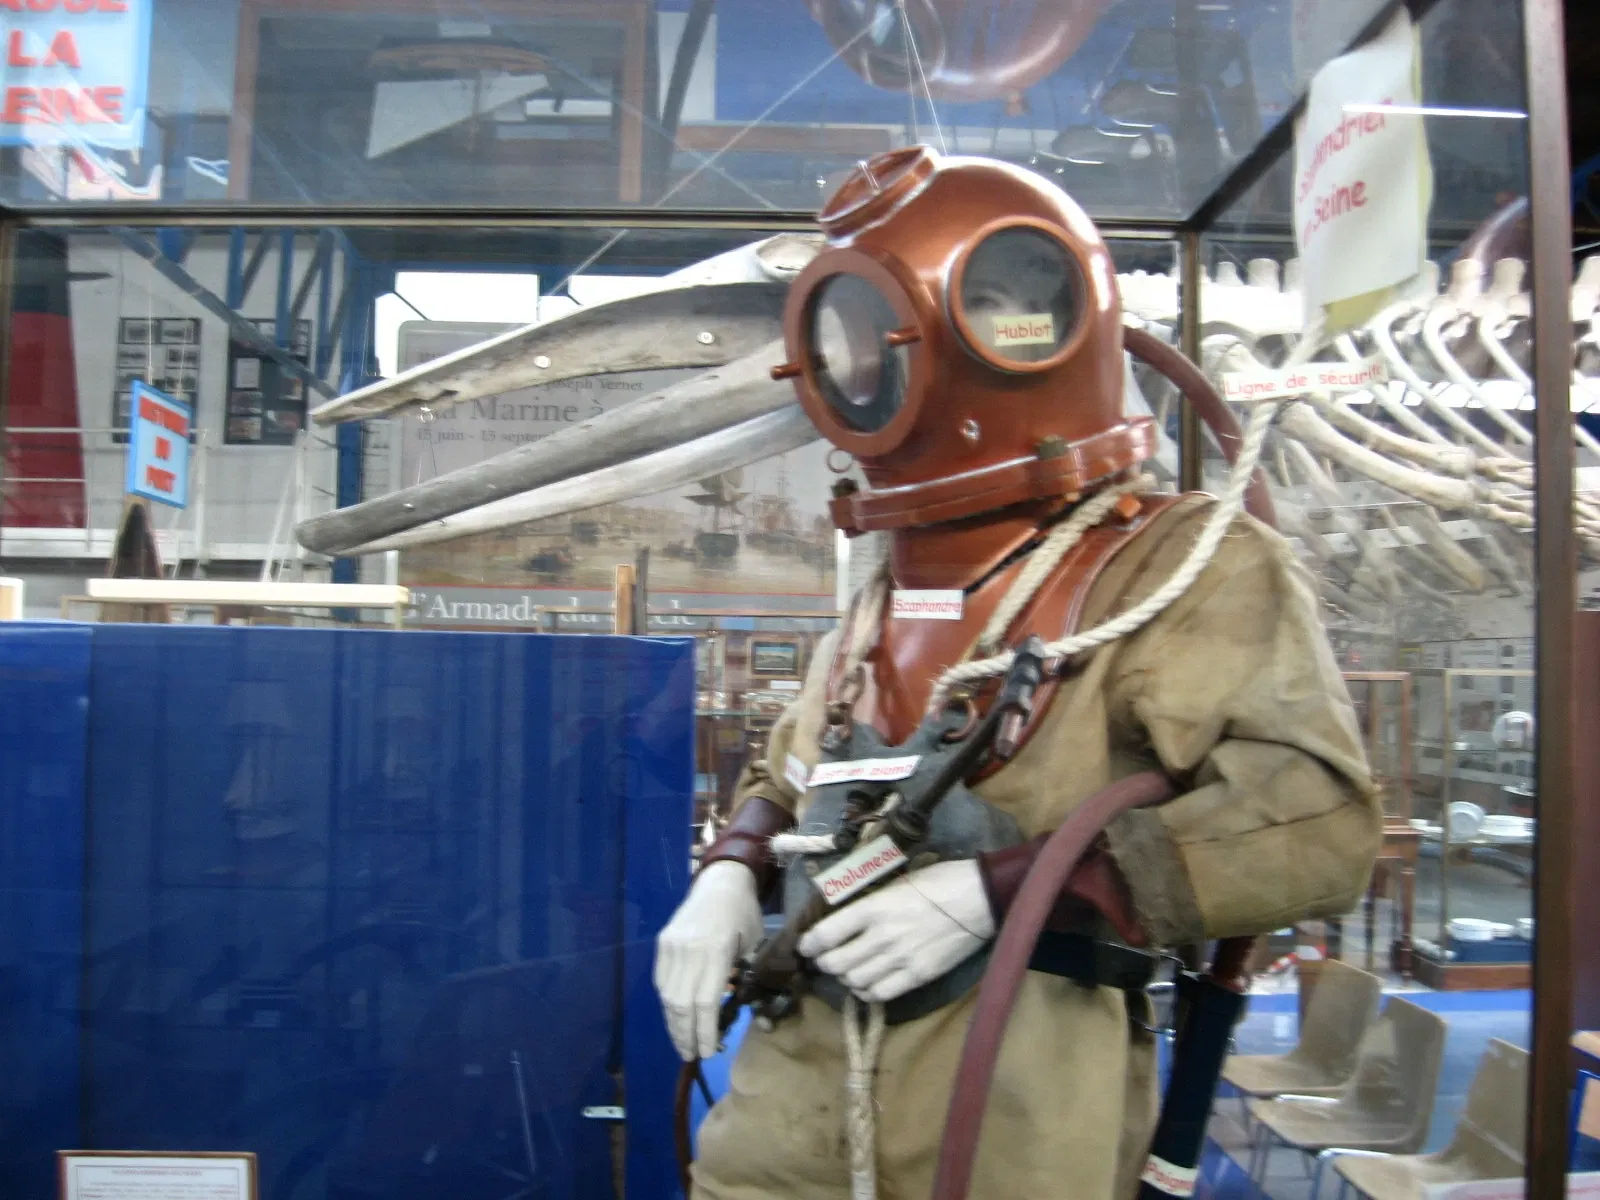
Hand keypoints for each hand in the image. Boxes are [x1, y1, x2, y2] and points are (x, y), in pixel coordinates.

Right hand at [654, 860, 764, 1060]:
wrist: (721, 880)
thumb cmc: (745, 914)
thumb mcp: (755, 946)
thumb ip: (744, 978)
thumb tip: (739, 1014)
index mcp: (716, 950)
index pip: (704, 1002)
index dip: (704, 1031)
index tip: (707, 1051)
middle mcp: (689, 949)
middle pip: (681, 1004)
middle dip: (686, 1034)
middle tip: (692, 1055)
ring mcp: (672, 946)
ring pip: (667, 996)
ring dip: (674, 1024)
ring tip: (683, 1042)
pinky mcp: (662, 943)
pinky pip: (661, 981)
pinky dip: (668, 1003)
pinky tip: (677, 1017)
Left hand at [796, 860, 994, 1003]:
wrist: (979, 899)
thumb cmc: (937, 882)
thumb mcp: (895, 882)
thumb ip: (868, 902)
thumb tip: (842, 917)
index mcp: (873, 907)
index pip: (825, 934)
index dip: (809, 943)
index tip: (806, 945)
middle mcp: (882, 936)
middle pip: (835, 963)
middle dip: (824, 962)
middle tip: (826, 957)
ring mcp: (901, 959)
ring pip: (854, 981)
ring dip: (846, 978)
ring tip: (849, 969)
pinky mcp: (918, 976)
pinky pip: (880, 994)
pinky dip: (867, 992)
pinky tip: (868, 983)